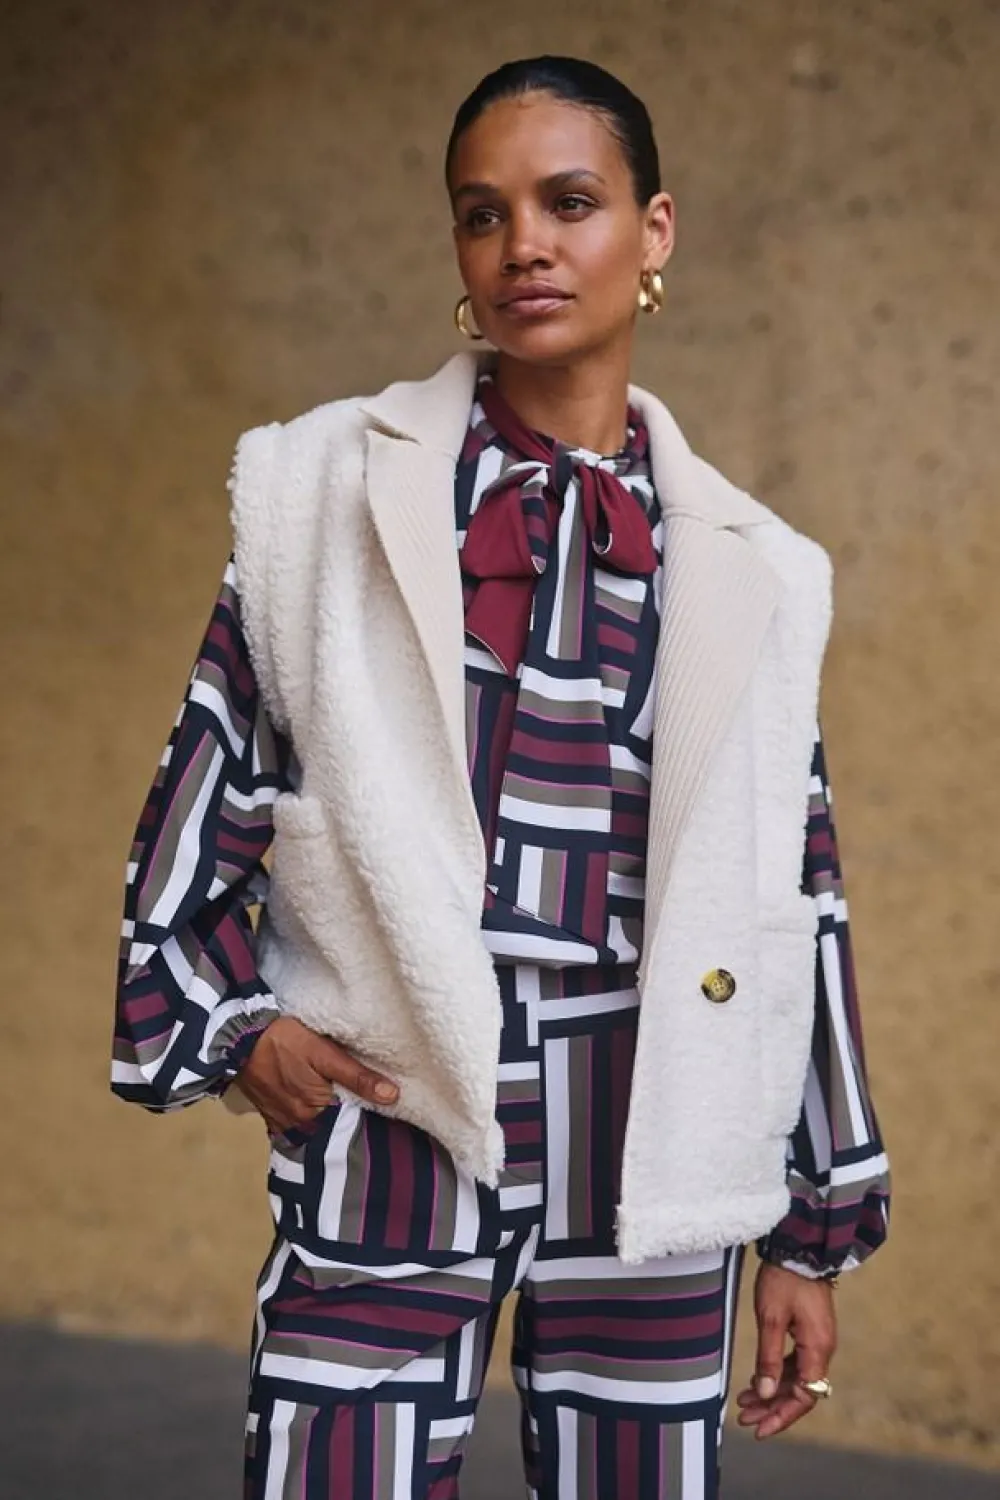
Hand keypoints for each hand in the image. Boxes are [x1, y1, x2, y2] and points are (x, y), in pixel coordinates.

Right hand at [236, 1016, 398, 1135]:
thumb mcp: (323, 1052)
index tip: (385, 1110)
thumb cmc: (284, 1041)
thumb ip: (356, 1076)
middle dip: (349, 1119)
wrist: (238, 1038)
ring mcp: (283, 1123)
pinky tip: (318, 1105)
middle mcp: (299, 1125)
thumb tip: (393, 1096)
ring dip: (329, 1118)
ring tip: (345, 1104)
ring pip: (316, 1125)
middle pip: (333, 1126)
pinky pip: (297, 1123)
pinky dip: (309, 1116)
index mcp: (315, 1111)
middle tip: (366, 1105)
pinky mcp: (271, 1116)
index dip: (368, 1115)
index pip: (351, 1122)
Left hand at [735, 1262, 836, 1438]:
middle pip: (800, 1391)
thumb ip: (769, 1358)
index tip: (759, 1428)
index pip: (804, 1397)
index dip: (781, 1416)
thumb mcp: (771, 1318)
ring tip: (743, 1401)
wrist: (800, 1247)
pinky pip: (795, 1362)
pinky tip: (757, 1379)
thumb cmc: (784, 1280)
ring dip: (771, 1391)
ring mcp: (817, 1340)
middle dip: (771, 1407)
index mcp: (818, 1349)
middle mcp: (822, 1349)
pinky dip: (776, 1373)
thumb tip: (764, 1392)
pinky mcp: (810, 1331)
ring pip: (796, 1377)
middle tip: (744, 1418)